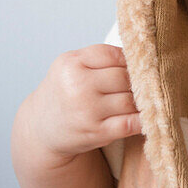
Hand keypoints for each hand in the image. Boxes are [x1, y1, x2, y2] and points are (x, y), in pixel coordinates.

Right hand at [32, 45, 141, 161]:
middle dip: (137, 81)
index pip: (114, 55)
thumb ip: (99, 57)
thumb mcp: (70, 65)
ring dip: (141, 100)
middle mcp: (77, 86)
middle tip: (145, 83)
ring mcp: (87, 111)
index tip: (136, 65)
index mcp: (71, 63)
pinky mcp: (96, 133)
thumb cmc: (64, 91)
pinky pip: (129, 123)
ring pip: (130, 100)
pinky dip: (142, 120)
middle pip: (124, 77)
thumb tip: (139, 56)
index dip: (129, 60)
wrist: (41, 127)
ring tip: (144, 98)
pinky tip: (146, 117)